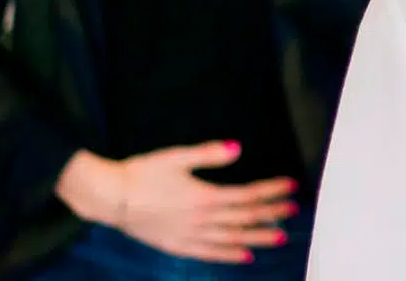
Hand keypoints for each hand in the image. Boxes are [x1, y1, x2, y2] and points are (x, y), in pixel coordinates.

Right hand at [56, 143, 296, 262]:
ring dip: (258, 237)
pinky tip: (245, 256)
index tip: (291, 186)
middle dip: (272, 213)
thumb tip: (237, 148)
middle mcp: (201, 220)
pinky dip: (230, 255)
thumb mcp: (176, 157)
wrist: (110, 197)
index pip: (247, 195)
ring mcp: (190, 236)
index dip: (271, 191)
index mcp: (204, 196)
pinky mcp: (177, 246)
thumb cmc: (143, 173)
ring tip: (280, 237)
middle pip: (244, 217)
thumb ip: (209, 154)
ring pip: (232, 239)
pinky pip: (210, 254)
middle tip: (295, 210)